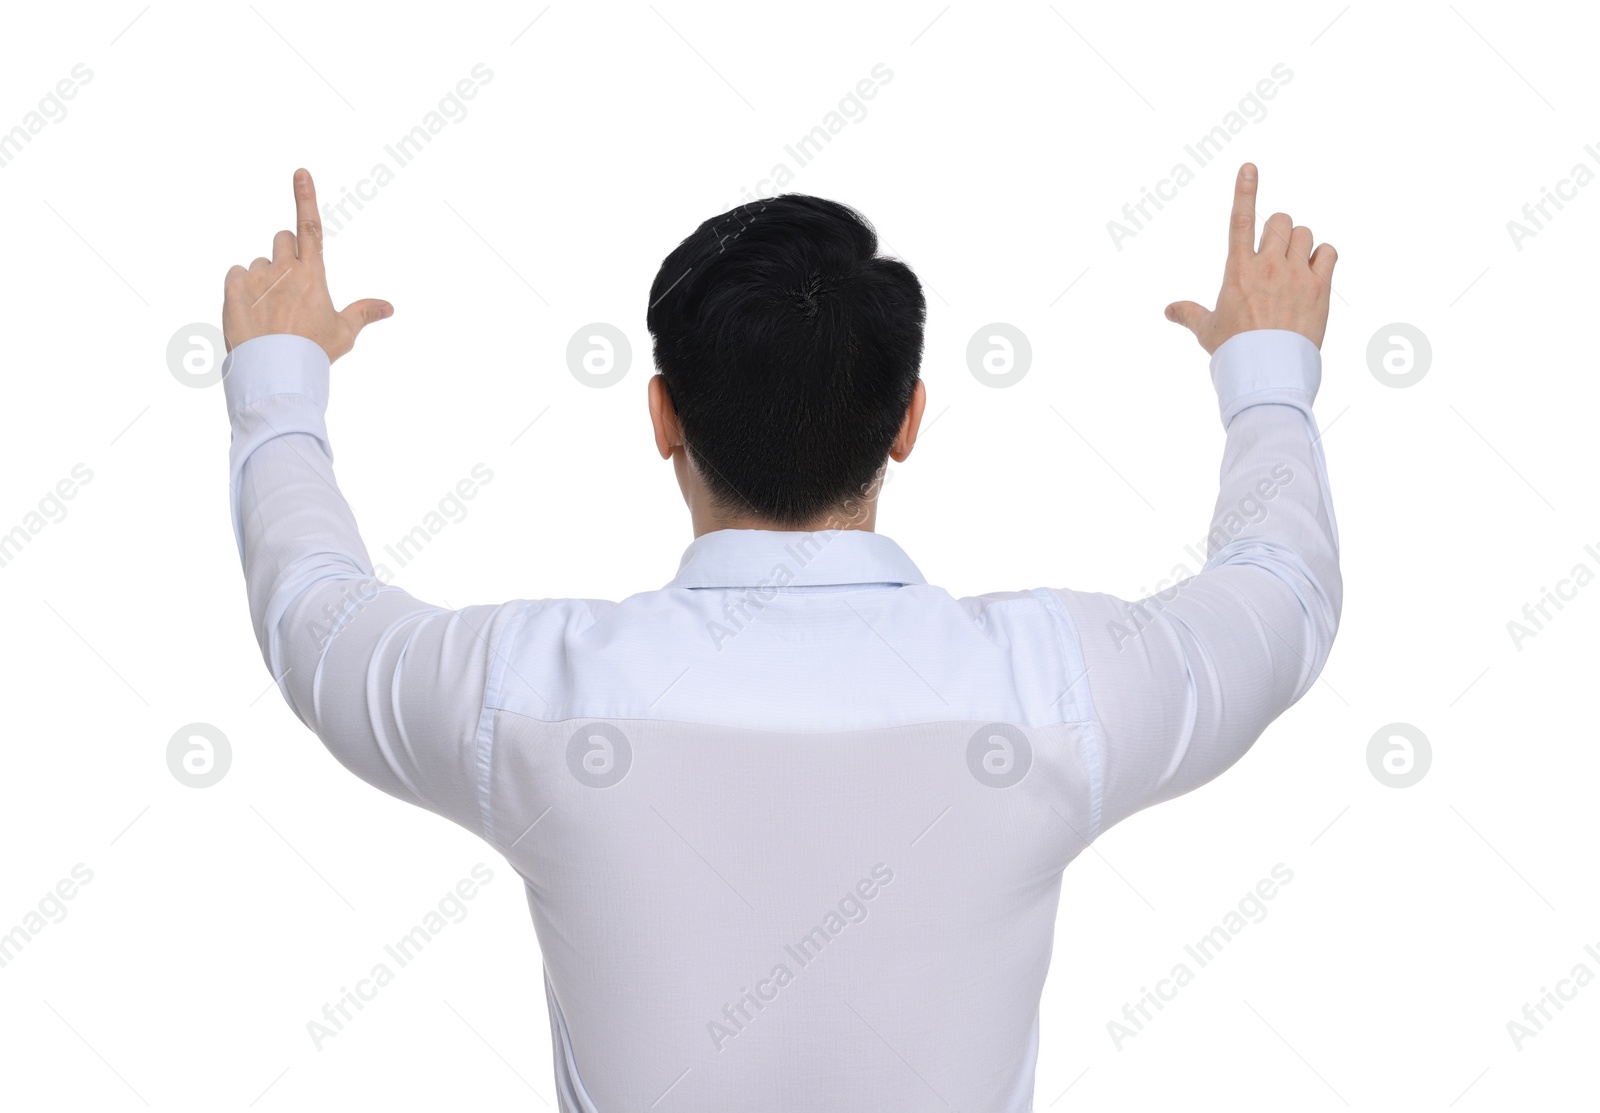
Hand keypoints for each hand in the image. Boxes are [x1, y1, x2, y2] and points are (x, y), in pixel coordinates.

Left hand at [222, 168, 391, 361]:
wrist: (277, 372)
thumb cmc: (312, 353)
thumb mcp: (343, 334)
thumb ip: (363, 314)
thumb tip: (388, 307)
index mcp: (312, 275)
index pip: (310, 227)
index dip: (305, 197)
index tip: (300, 173)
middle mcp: (284, 269)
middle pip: (282, 240)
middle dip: (285, 256)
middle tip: (288, 288)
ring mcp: (257, 277)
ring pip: (258, 263)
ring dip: (263, 278)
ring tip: (269, 312)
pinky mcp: (233, 287)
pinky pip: (236, 274)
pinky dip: (241, 287)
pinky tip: (251, 311)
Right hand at [1165, 163, 1335, 353]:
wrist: (1267, 371)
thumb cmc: (1234, 352)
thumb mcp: (1207, 331)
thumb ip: (1189, 314)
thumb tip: (1169, 310)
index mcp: (1237, 271)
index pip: (1240, 220)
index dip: (1245, 190)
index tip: (1249, 167)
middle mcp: (1267, 266)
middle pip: (1280, 221)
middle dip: (1277, 232)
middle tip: (1274, 255)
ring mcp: (1296, 275)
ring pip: (1304, 233)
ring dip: (1299, 244)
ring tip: (1294, 267)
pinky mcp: (1320, 288)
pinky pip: (1329, 252)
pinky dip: (1324, 257)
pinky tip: (1315, 271)